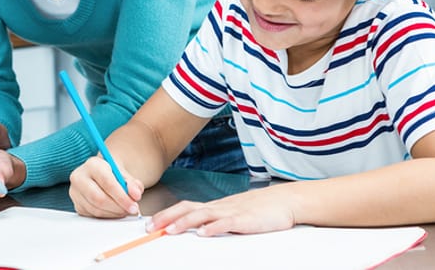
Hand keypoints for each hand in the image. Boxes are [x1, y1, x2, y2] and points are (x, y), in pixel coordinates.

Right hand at [69, 154, 142, 218]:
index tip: (134, 205)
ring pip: (96, 209)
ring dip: (114, 213)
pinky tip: (114, 211)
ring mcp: (75, 192)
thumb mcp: (124, 174)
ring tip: (124, 210)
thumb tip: (135, 195)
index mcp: (92, 164)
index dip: (122, 196)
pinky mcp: (77, 204)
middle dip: (118, 207)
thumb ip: (132, 184)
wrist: (101, 175)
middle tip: (131, 210)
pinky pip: (93, 215)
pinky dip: (107, 216)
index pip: (107, 182)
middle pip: (99, 198)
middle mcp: (79, 177)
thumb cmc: (112, 174)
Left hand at [148, 184, 296, 236]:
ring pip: (203, 215)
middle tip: (151, 227)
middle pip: (188, 208)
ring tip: (169, 231)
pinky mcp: (245, 220)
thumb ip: (216, 220)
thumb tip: (196, 229)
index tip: (150, 223)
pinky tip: (203, 233)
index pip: (185, 207)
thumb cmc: (258, 209)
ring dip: (184, 223)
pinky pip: (227, 223)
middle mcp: (219, 207)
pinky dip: (213, 227)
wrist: (284, 201)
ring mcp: (231, 212)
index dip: (167, 214)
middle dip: (167, 217)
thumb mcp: (233, 214)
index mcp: (215, 207)